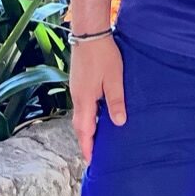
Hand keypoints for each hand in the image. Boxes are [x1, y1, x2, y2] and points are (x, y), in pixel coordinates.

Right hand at [68, 37, 126, 165]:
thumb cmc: (103, 55)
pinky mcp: (78, 82)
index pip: (84, 130)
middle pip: (79, 125)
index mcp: (85, 99)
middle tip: (92, 155)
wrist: (89, 34)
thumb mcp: (114, 79)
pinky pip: (81, 105)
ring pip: (79, 115)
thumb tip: (118, 123)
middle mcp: (77, 97)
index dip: (87, 146)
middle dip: (85, 141)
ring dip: (86, 128)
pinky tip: (95, 116)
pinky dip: (86, 116)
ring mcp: (76, 89)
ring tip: (95, 139)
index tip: (90, 161)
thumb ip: (115, 101)